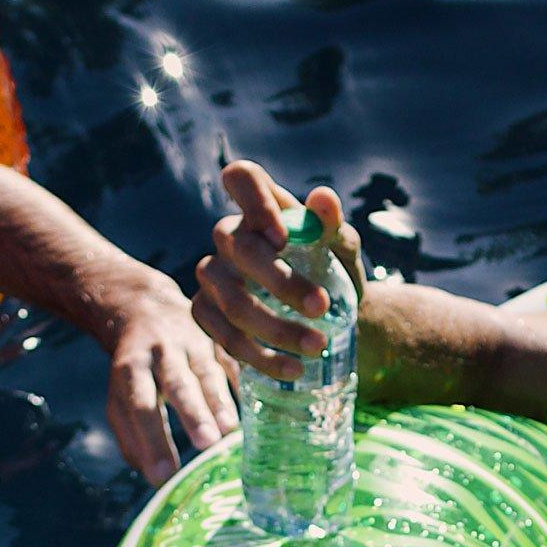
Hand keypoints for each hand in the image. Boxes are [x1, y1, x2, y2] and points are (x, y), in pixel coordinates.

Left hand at [102, 279, 237, 486]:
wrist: (146, 306)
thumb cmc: (134, 367)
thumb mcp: (120, 395)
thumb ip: (130, 434)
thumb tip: (154, 477)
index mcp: (131, 366)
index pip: (140, 406)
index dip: (152, 440)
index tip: (163, 476)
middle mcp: (162, 351)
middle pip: (178, 384)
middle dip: (193, 414)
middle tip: (207, 444)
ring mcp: (193, 342)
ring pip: (208, 372)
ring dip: (221, 401)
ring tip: (231, 431)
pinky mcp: (218, 339)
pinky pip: (235, 360)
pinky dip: (248, 383)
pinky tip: (265, 407)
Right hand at [194, 159, 364, 382]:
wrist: (327, 318)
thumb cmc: (331, 272)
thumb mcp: (341, 252)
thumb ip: (334, 228)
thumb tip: (324, 200)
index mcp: (262, 207)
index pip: (241, 178)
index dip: (254, 201)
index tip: (283, 237)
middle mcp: (229, 236)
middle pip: (239, 248)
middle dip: (282, 281)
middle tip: (322, 307)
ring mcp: (212, 275)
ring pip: (232, 301)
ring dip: (277, 329)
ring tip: (317, 347)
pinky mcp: (205, 312)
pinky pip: (224, 336)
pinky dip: (260, 357)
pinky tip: (292, 368)